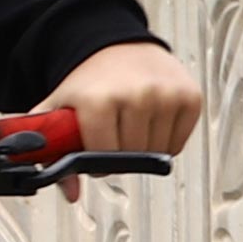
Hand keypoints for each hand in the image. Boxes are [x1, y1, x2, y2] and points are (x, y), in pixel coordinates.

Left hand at [48, 38, 201, 158]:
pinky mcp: (190, 97)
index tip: (93, 150)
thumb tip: (72, 194)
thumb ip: (53, 152)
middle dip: (119, 156)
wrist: (118, 47)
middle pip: (131, 158)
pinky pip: (177, 145)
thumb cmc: (89, 82)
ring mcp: (166, 95)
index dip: (96, 162)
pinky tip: (151, 123)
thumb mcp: (59, 109)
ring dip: (143, 151)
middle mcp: (137, 95)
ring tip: (130, 127)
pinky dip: (165, 143)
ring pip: (157, 154)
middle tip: (112, 137)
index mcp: (99, 99)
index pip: (103, 157)